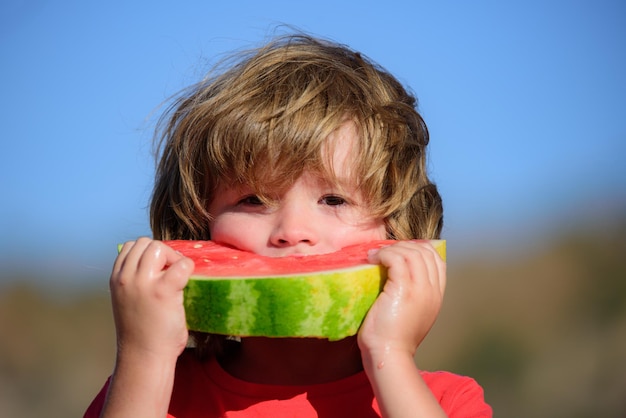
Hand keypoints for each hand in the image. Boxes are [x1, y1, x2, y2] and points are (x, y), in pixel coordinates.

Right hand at [110, 237, 193, 359]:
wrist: (145, 357)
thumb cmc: (142, 333)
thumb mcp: (128, 300)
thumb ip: (136, 281)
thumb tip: (160, 264)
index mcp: (115, 279)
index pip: (130, 247)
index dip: (148, 254)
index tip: (159, 270)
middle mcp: (125, 278)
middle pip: (145, 243)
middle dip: (161, 253)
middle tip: (171, 274)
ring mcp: (142, 283)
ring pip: (158, 247)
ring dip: (172, 258)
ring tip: (176, 279)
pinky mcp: (162, 290)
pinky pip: (181, 264)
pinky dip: (187, 269)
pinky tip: (185, 286)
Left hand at [357, 240, 445, 360]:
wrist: (388, 354)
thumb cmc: (391, 337)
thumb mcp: (410, 312)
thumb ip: (412, 293)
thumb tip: (395, 271)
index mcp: (436, 296)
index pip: (437, 259)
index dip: (418, 248)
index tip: (398, 251)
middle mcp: (432, 290)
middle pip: (425, 252)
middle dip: (403, 245)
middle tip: (384, 252)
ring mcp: (420, 289)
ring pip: (411, 252)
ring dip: (391, 249)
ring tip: (375, 255)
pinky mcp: (403, 289)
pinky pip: (397, 258)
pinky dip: (384, 254)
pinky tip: (372, 258)